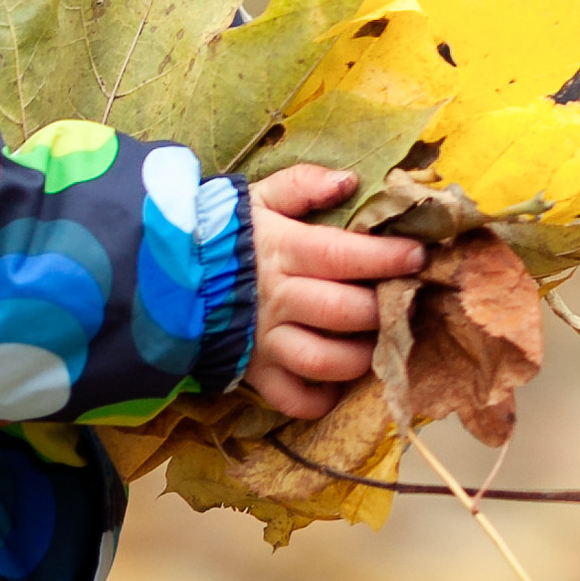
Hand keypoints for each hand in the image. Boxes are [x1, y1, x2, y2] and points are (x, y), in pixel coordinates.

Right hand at [243, 164, 427, 419]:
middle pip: (341, 312)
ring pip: (323, 361)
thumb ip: (302, 184)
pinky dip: (321, 399)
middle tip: (402, 301)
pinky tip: (337, 383)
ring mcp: (265, 341)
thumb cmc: (221, 233)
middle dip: (380, 308)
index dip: (385, 257)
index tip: (418, 256)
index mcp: (282, 251)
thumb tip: (349, 181)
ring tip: (375, 341)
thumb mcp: (258, 197)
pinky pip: (293, 399)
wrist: (161, 274)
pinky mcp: (255, 373)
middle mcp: (277, 300)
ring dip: (359, 356)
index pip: (342, 256)